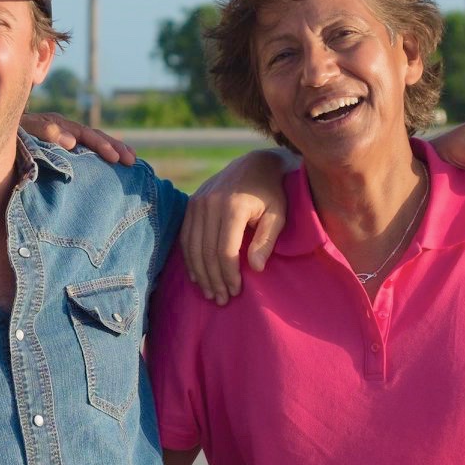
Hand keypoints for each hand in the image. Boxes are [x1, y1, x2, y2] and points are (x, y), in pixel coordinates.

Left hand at [20, 111, 136, 164]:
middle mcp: (64, 128)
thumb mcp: (24, 131)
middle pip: (91, 135)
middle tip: (127, 159)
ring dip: (113, 149)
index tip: (109, 156)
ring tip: (131, 160)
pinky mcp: (68, 149)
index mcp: (54, 124)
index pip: (79, 133)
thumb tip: (71, 142)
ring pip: (94, 141)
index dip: (97, 144)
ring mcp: (67, 137)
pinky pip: (90, 150)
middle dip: (110, 146)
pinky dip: (106, 153)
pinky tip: (121, 162)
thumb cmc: (10, 138)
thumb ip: (44, 132)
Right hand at [179, 149, 288, 304]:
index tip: (236, 291)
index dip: (229, 275)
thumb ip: (267, 240)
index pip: (225, 250)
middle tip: (222, 300)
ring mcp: (197, 202)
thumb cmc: (271, 193)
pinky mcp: (190, 204)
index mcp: (233, 206)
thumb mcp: (278, 214)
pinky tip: (198, 276)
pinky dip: (190, 259)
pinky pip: (185, 237)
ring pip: (192, 247)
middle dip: (214, 280)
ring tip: (210, 293)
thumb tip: (255, 268)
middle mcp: (210, 203)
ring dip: (200, 274)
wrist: (254, 164)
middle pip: (207, 252)